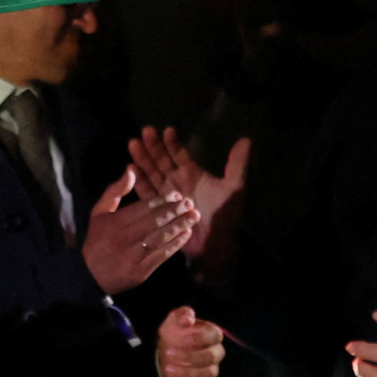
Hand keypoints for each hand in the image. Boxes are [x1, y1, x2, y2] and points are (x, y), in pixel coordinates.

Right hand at [82, 165, 199, 294]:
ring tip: (194, 217)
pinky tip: (185, 235)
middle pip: (155, 221)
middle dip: (175, 211)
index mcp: (116, 221)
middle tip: (190, 203)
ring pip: (161, 237)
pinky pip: (162, 255)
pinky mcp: (142, 270)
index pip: (143, 208)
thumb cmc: (97, 239)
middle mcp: (126, 237)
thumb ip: (115, 190)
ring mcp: (135, 255)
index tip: (177, 194)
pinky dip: (175, 244)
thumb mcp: (99, 211)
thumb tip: (131, 170)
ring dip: (179, 226)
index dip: (162, 201)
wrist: (90, 274)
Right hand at [130, 127, 249, 280]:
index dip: (173, 142)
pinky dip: (139, 181)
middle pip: (163, 160)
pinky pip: (147, 193)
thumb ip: (237, 164)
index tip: (167, 130)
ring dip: (143, 159)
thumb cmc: (225, 217)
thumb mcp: (234, 188)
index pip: (180, 154)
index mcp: (193, 174)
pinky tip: (130, 169)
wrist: (215, 247)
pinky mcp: (158, 209)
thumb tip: (246, 140)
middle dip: (154, 146)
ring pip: (152, 173)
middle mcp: (178, 182)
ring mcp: (167, 195)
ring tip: (133, 144)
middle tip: (146, 131)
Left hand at [156, 306, 224, 376]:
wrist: (168, 347)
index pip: (214, 336)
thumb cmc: (176, 331)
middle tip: (168, 353)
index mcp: (212, 334)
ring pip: (207, 374)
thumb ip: (182, 315)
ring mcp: (210, 369)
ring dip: (186, 372)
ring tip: (167, 367)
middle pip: (210, 357)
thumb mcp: (175, 319)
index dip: (198, 338)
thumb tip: (187, 319)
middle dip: (189, 356)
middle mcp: (215, 353)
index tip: (179, 338)